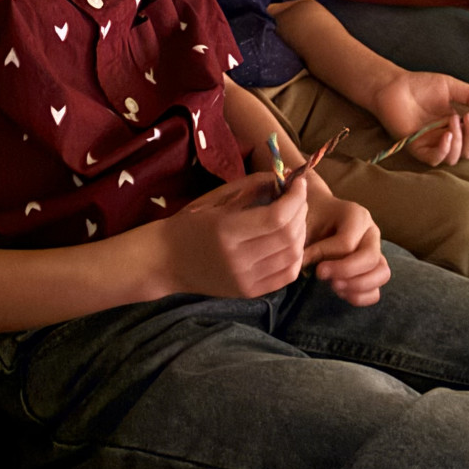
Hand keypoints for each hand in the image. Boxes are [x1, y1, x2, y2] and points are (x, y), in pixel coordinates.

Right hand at [165, 172, 306, 297]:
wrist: (166, 260)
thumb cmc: (190, 223)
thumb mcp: (218, 197)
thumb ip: (254, 185)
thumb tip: (289, 176)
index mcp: (227, 231)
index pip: (276, 217)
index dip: (295, 198)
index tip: (299, 182)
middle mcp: (238, 259)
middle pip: (288, 236)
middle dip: (300, 211)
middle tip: (298, 196)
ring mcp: (245, 280)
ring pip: (292, 256)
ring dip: (302, 232)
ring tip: (295, 216)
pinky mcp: (249, 293)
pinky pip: (287, 275)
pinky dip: (297, 255)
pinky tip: (291, 240)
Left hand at [301, 176, 389, 305]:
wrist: (317, 215)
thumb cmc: (311, 218)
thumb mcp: (304, 225)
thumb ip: (304, 244)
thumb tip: (299, 268)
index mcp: (356, 215)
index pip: (346, 243)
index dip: (325, 256)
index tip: (307, 261)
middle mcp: (371, 232)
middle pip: (371, 258)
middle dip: (345, 272)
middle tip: (321, 275)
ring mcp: (376, 251)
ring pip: (382, 274)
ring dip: (357, 286)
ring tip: (334, 285)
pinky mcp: (373, 270)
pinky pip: (376, 290)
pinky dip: (360, 297)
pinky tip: (340, 291)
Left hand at [368, 68, 468, 166]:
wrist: (395, 86)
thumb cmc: (421, 85)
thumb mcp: (451, 86)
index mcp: (456, 125)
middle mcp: (446, 137)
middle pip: (468, 151)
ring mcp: (432, 144)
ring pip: (454, 158)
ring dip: (460, 142)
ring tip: (454, 121)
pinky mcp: (418, 148)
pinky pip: (435, 159)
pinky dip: (444, 150)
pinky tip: (447, 135)